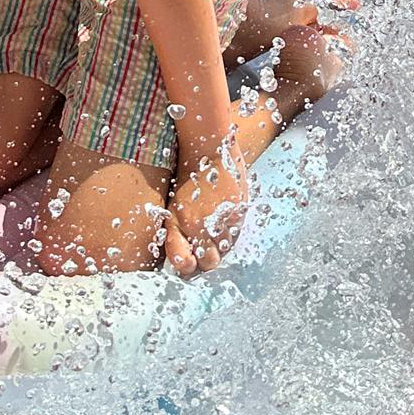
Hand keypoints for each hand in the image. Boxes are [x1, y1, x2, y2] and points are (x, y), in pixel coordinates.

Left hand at [164, 136, 250, 277]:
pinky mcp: (237, 212)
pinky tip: (226, 217)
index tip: (191, 264)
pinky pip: (237, 232)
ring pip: (226, 249)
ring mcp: (219, 220)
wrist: (208, 147)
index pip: (183, 262)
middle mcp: (198, 226)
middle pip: (210, 262)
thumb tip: (187, 259)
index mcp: (178, 224)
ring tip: (217, 230)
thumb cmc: (189, 175)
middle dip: (208, 260)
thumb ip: (178, 232)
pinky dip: (232, 229)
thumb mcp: (175, 204)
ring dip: (222, 245)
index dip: (188, 266)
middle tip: (207, 250)